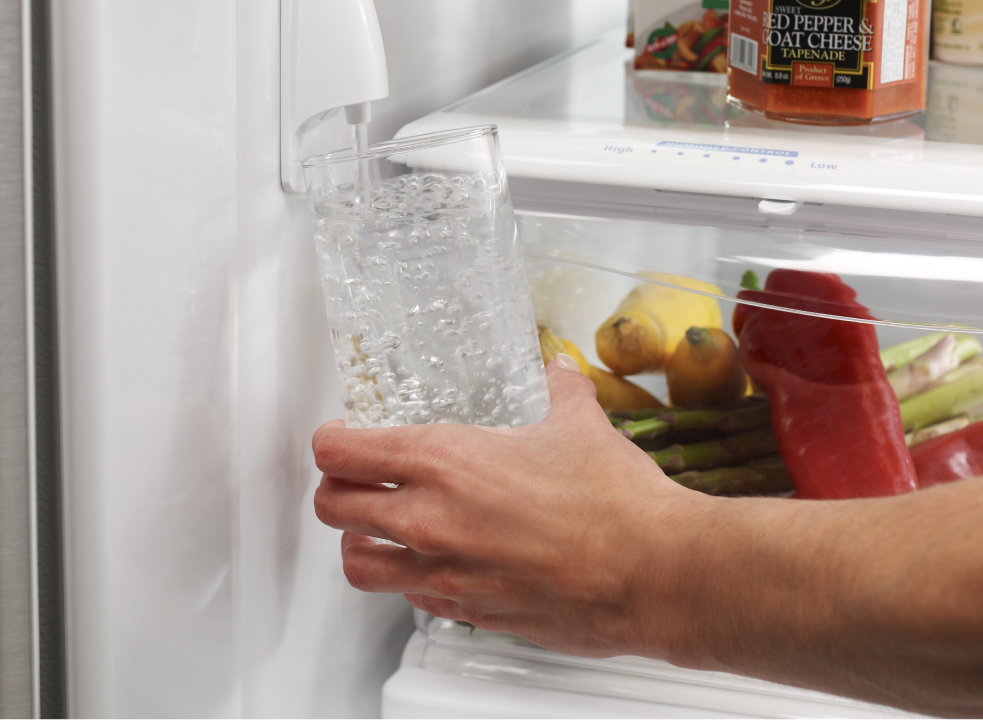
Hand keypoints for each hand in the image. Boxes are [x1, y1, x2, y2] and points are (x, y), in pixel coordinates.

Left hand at [312, 356, 699, 658]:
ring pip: (356, 563)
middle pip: (332, 505)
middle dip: (336, 487)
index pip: (340, 450)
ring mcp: (443, 571)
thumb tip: (558, 371)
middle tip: (354, 478)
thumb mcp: (579, 423)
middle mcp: (428, 518)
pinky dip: (408, 578)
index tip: (342, 435)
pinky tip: (432, 563)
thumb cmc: (614, 502)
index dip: (333, 439)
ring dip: (357, 541)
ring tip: (374, 528)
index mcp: (443, 460)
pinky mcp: (467, 611)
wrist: (651, 572)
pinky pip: (410, 596)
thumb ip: (558, 390)